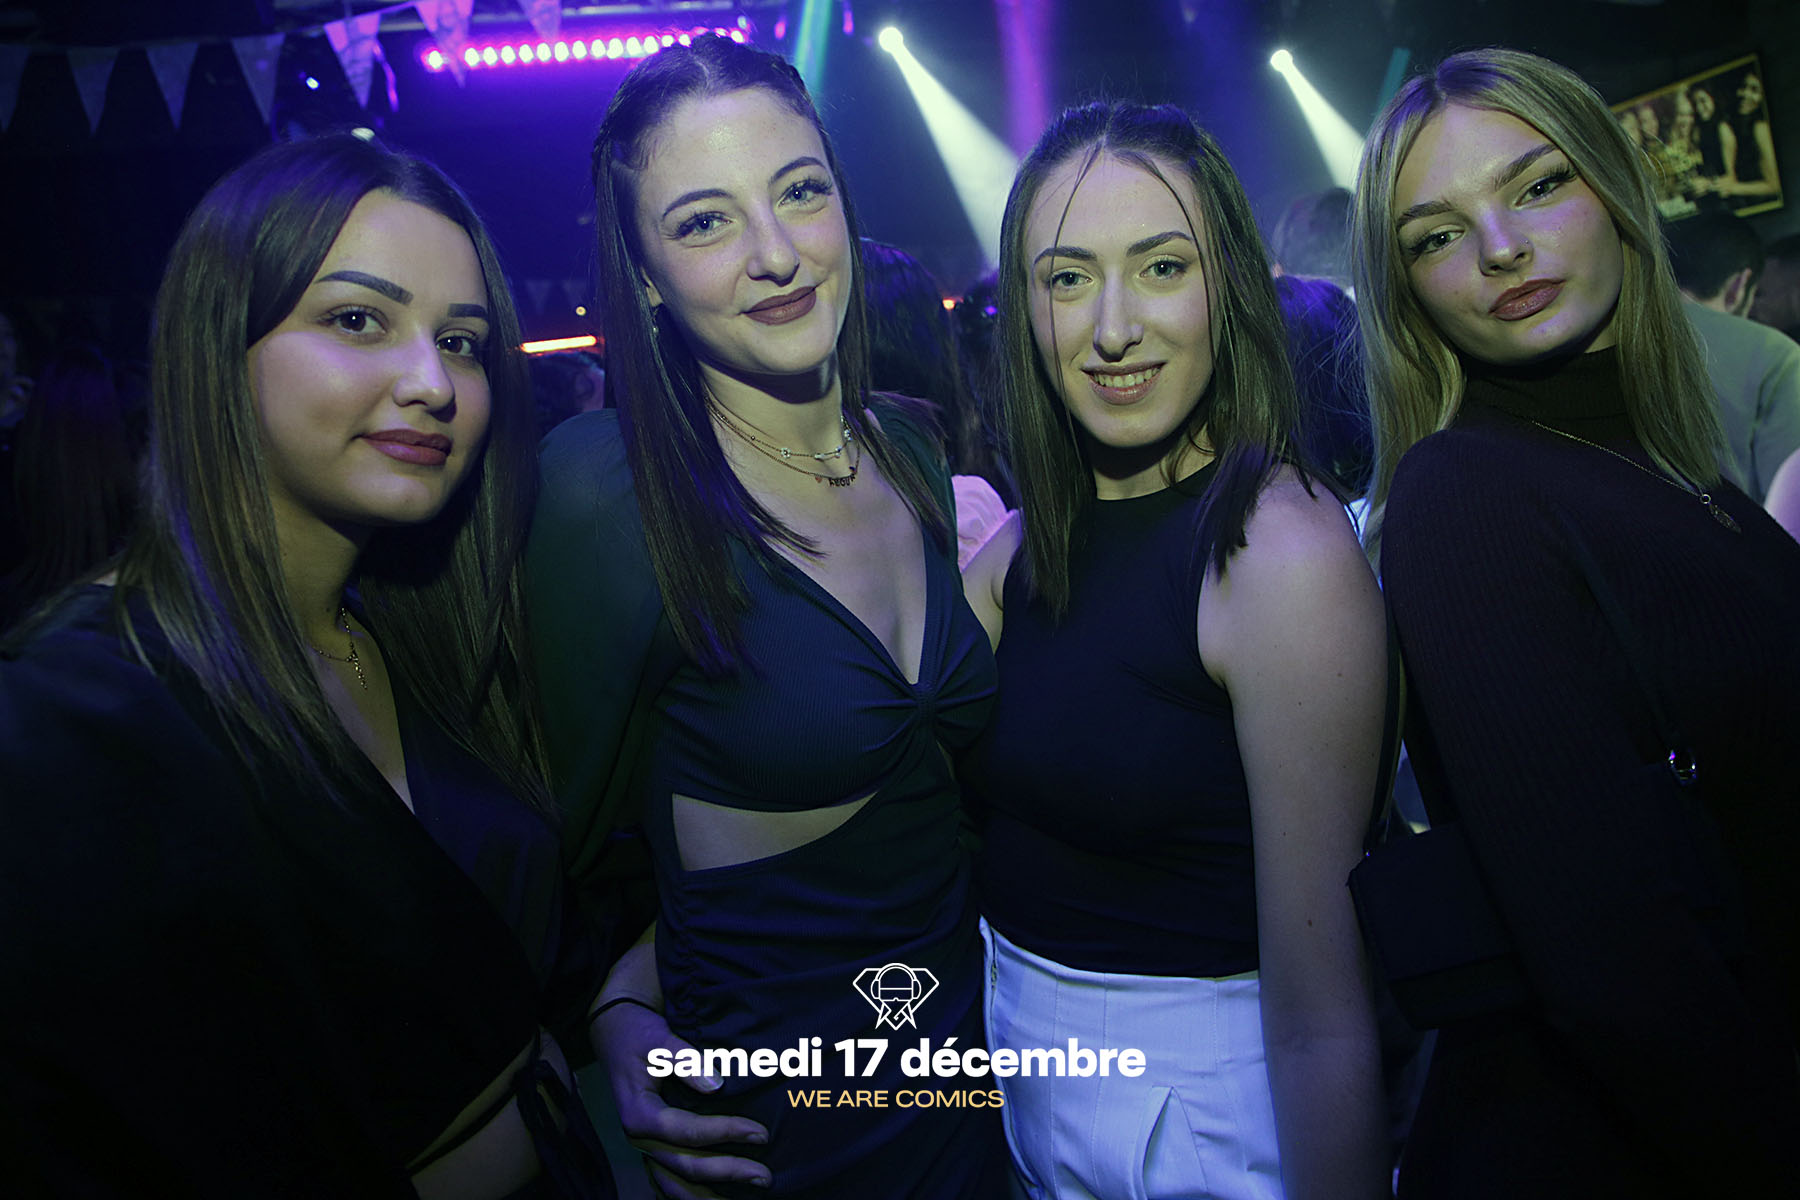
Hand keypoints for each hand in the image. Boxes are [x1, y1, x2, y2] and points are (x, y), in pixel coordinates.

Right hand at [593, 1001, 771, 1196]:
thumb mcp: (658, 1039)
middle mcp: (640, 1139)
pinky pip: (670, 1181)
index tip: (759, 1132)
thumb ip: (685, 1060)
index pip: (688, 1132)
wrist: (615, 1034)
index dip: (726, 1132)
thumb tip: (715, 1085)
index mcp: (640, 1115)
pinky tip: (717, 1197)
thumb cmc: (638, 1035)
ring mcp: (645, 1147)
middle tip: (764, 1175)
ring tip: (746, 1198)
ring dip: (709, 1196)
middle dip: (728, 1171)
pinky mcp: (653, 1147)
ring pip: (676, 1185)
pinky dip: (691, 1194)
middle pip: (686, 1165)